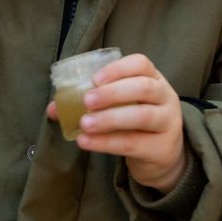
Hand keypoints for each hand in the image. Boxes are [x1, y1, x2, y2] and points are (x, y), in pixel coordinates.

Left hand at [46, 53, 187, 192]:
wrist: (164, 156)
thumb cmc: (137, 123)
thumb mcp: (123, 106)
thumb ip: (93, 103)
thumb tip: (54, 108)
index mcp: (154, 79)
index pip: (141, 64)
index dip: (118, 68)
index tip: (95, 78)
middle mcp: (166, 97)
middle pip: (144, 88)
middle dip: (113, 92)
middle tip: (86, 101)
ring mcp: (167, 123)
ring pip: (142, 116)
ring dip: (109, 118)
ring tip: (85, 124)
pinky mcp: (161, 149)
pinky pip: (133, 143)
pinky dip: (107, 143)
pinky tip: (87, 142)